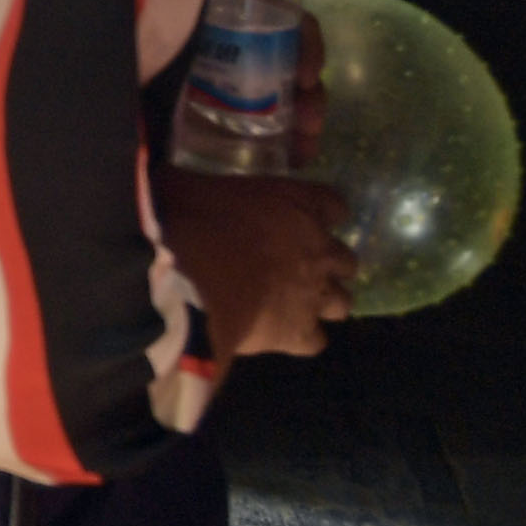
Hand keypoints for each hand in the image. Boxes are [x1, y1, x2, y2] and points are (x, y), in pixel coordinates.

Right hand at [153, 164, 359, 359]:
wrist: (179, 274)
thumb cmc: (186, 217)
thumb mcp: (198, 184)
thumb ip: (213, 193)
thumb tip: (186, 187)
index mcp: (300, 204)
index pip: (334, 206)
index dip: (319, 215)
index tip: (301, 220)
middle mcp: (319, 248)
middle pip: (346, 261)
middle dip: (325, 265)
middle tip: (294, 268)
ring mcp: (314, 294)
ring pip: (342, 303)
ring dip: (320, 302)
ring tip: (291, 305)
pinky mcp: (298, 333)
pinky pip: (316, 341)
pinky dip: (300, 338)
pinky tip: (276, 334)